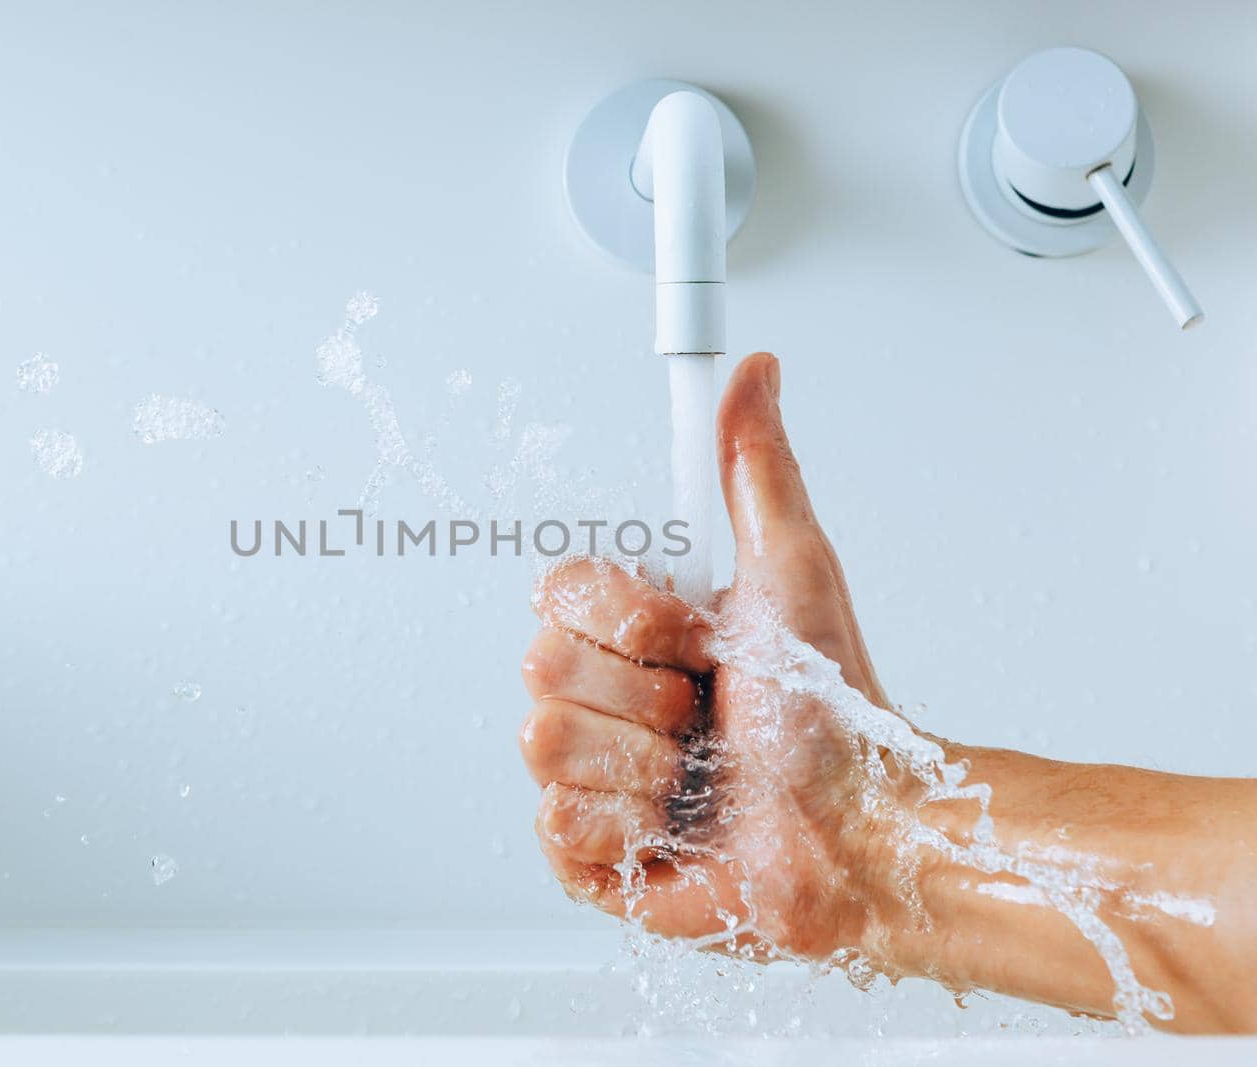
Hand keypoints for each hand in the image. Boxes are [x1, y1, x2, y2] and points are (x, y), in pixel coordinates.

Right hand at [519, 351, 912, 962]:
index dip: (623, 617)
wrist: (856, 835)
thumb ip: (757, 469)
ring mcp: (588, 776)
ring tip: (698, 775)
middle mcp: (602, 697)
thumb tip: (755, 370)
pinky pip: (558, 827)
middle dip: (645, 695)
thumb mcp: (794, 575)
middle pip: (542, 666)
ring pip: (544, 744)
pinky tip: (676, 830)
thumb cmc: (834, 717)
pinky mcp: (586, 855)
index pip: (557, 591)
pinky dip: (631, 830)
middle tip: (706, 709)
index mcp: (634, 633)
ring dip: (643, 765)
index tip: (691, 634)